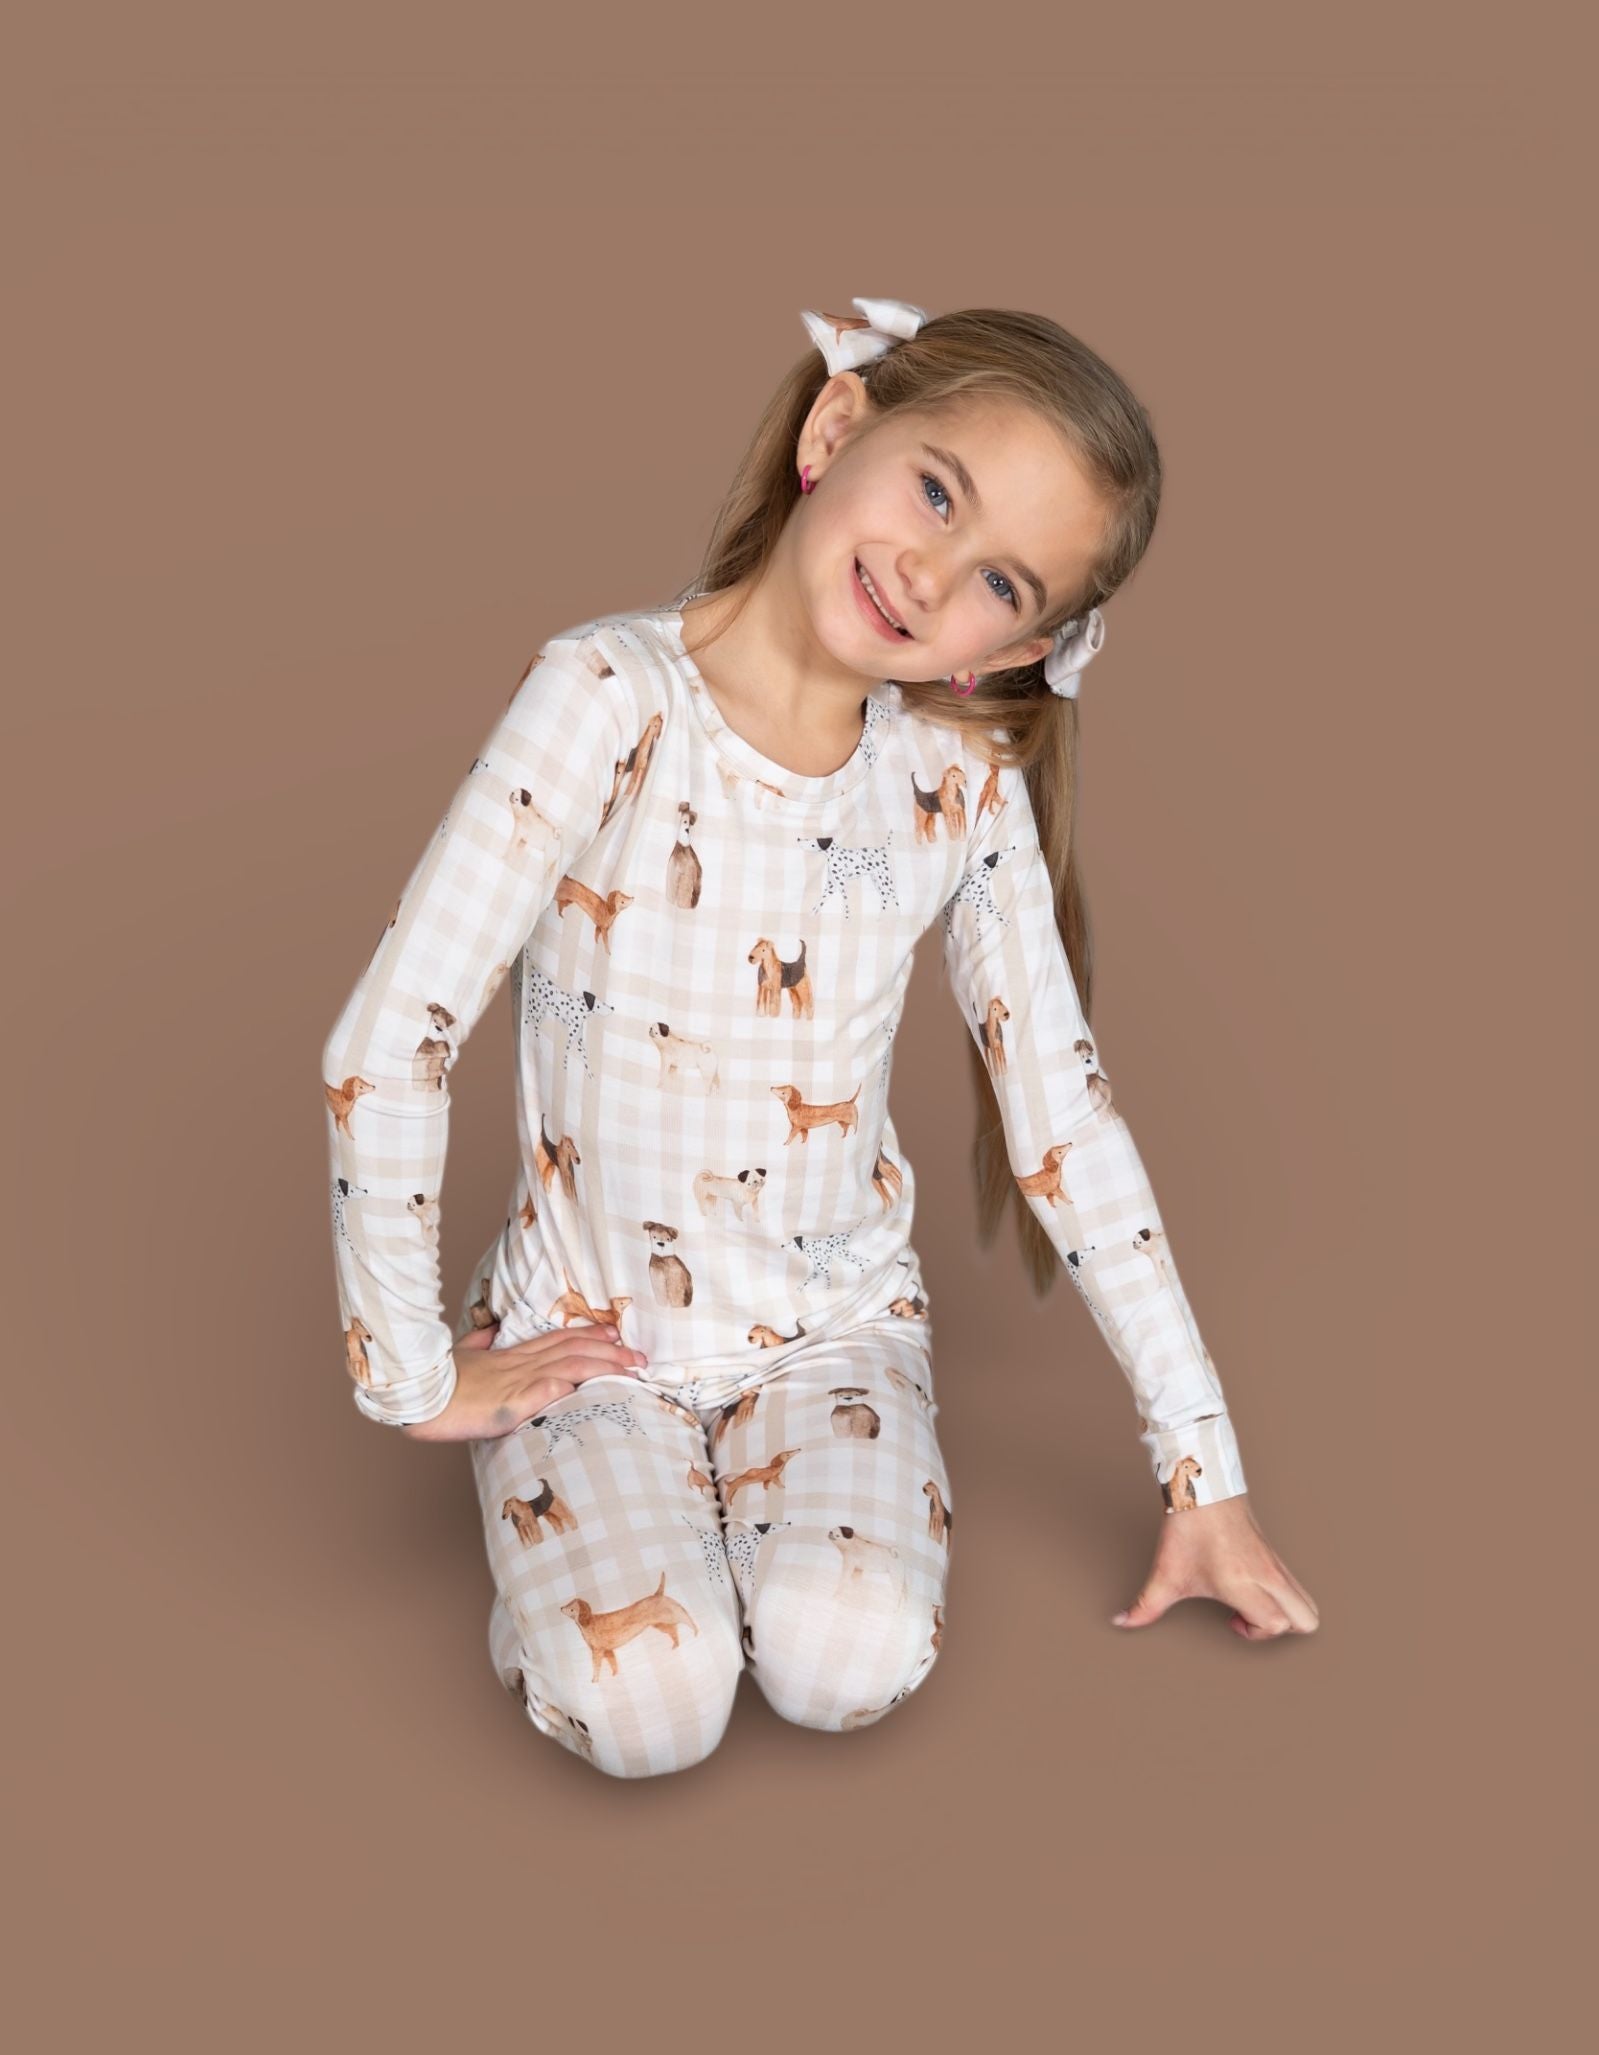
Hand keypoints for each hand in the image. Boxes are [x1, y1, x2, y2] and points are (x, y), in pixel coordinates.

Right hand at [399, 1318, 648, 1443]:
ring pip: (567, 1365)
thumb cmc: (435, 1381)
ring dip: (601, 1366)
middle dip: (610, 1351)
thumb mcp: (461, 1356)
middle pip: (572, 1350)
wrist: (414, 1393)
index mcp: (509, 1356)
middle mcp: (518, 1365)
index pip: (557, 1340)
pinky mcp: (505, 1405)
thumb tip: (490, 1329)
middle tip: (640, 1356)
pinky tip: (581, 1386)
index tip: (615, 1332)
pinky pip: (538, 1393)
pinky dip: (561, 1387)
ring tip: (629, 1368)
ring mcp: (514, 1383)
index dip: (589, 1335)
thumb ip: (479, 1343)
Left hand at [1111, 1494, 1319, 1638]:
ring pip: (1308, 1602)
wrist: (1202, 1486)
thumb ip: (1145, 1606)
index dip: (1257, 1634)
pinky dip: (1284, 1597)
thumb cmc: (1187, 1529)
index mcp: (1242, 1582)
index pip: (1276, 1624)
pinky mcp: (1276, 1554)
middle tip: (1250, 1617)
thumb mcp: (1165, 1573)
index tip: (1231, 1622)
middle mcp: (1267, 1575)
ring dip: (1287, 1613)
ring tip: (1253, 1604)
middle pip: (1308, 1619)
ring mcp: (1276, 1564)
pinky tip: (1251, 1587)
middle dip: (1282, 1630)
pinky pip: (1297, 1586)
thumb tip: (1121, 1622)